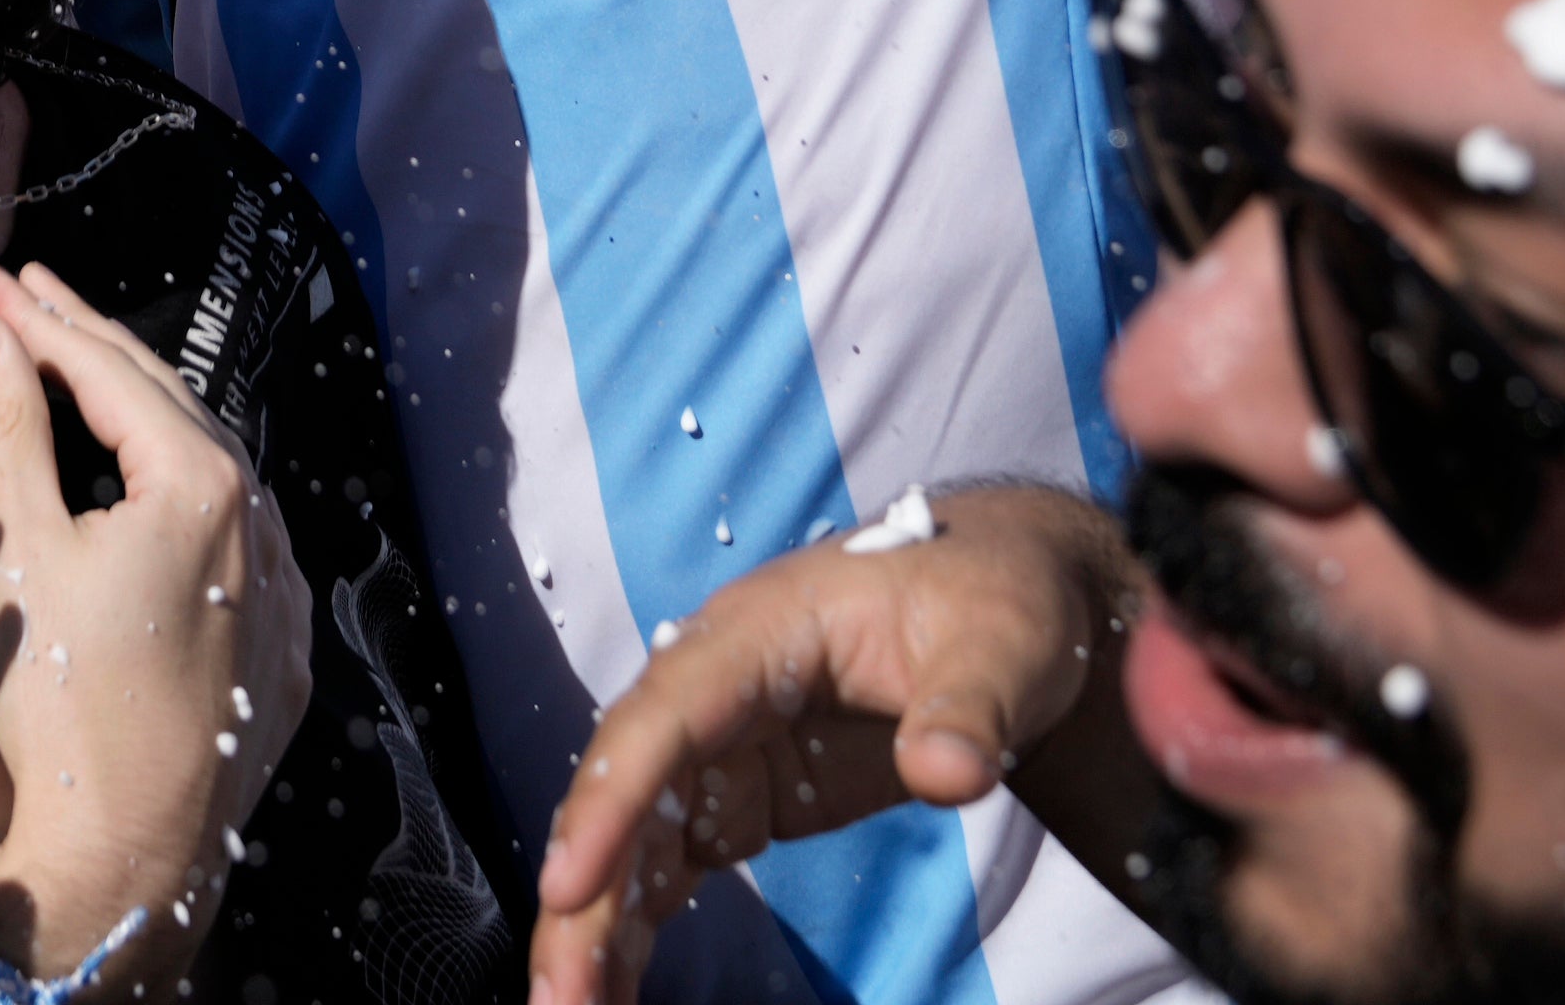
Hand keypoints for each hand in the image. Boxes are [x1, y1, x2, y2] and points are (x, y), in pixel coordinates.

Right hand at [0, 260, 313, 993]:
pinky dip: (189, 492)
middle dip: (94, 347)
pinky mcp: (283, 649)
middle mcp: (260, 522)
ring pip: (213, 468)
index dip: (46, 322)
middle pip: (168, 406)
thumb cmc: (65, 701)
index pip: (110, 374)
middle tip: (32, 297)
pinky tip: (158, 486)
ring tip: (85, 373)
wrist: (128, 853)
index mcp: (202, 483)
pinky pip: (239, 540)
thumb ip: (11, 427)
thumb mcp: (26, 548)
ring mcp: (282, 589)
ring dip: (146, 414)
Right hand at [529, 491, 1145, 1004]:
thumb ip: (970, 707)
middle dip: (585, 892)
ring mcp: (722, 745)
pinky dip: (637, 924)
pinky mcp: (741, 794)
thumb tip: (946, 773)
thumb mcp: (1002, 640)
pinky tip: (615, 989)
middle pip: (627, 788)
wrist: (1002, 599)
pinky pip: (668, 862)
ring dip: (599, 922)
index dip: (610, 799)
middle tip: (561, 997)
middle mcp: (715, 687)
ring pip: (635, 836)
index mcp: (759, 632)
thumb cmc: (991, 600)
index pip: (666, 716)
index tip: (569, 886)